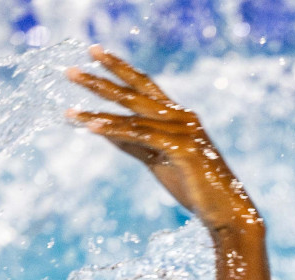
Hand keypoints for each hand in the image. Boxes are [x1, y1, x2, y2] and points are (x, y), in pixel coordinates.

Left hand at [66, 47, 273, 279]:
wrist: (225, 212)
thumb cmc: (195, 188)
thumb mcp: (157, 161)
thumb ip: (133, 143)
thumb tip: (103, 127)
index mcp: (177, 116)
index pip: (143, 85)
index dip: (118, 67)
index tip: (93, 51)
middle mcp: (182, 117)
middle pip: (135, 91)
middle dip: (101, 80)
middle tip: (69, 72)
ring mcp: (184, 130)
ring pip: (133, 115)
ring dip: (99, 111)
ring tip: (69, 110)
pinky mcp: (183, 148)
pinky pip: (141, 135)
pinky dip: (115, 130)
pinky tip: (92, 126)